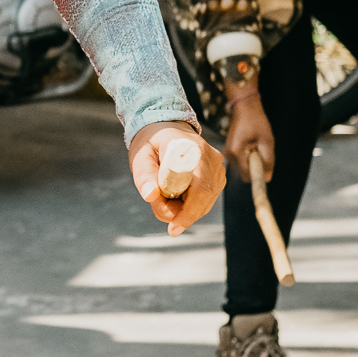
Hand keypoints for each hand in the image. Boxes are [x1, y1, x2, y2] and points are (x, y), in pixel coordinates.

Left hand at [130, 121, 224, 237]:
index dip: (188, 212)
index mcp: (192, 149)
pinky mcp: (218, 176)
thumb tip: (150, 196)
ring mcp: (218, 167)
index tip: (173, 228)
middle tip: (159, 209)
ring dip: (183, 209)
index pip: (199, 187)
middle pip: (204, 199)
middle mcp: (211, 157)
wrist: (166, 128)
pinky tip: (175, 195)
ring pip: (205, 203)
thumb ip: (143, 175)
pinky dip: (190, 205)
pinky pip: (206, 200)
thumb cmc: (151, 142)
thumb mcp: (140, 155)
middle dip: (181, 214)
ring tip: (163, 196)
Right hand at [224, 90, 274, 182]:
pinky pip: (242, 162)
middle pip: (245, 174)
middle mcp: (229, 156)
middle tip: (260, 151)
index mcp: (236, 152)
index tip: (266, 165)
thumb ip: (268, 161)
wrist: (245, 107)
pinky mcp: (230, 152)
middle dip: (255, 167)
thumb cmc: (256, 121)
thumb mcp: (267, 141)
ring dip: (252, 162)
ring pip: (243, 169)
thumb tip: (268, 178)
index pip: (247, 176)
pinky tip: (252, 145)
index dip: (259, 174)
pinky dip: (249, 158)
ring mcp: (228, 154)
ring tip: (256, 146)